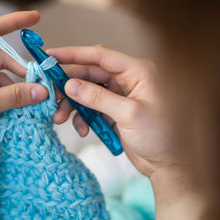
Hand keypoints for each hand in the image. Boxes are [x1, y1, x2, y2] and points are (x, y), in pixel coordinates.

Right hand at [47, 45, 179, 177]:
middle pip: (89, 74)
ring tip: (59, 118)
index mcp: (137, 71)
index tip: (50, 56)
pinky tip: (82, 129)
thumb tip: (70, 84)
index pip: (100, 56)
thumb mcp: (128, 114)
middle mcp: (127, 79)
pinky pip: (91, 107)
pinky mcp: (114, 110)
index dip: (73, 54)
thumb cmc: (161, 137)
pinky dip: (83, 117)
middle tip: (50, 96)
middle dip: (68, 86)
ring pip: (87, 91)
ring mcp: (120, 95)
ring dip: (72, 104)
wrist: (169, 165)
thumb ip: (97, 98)